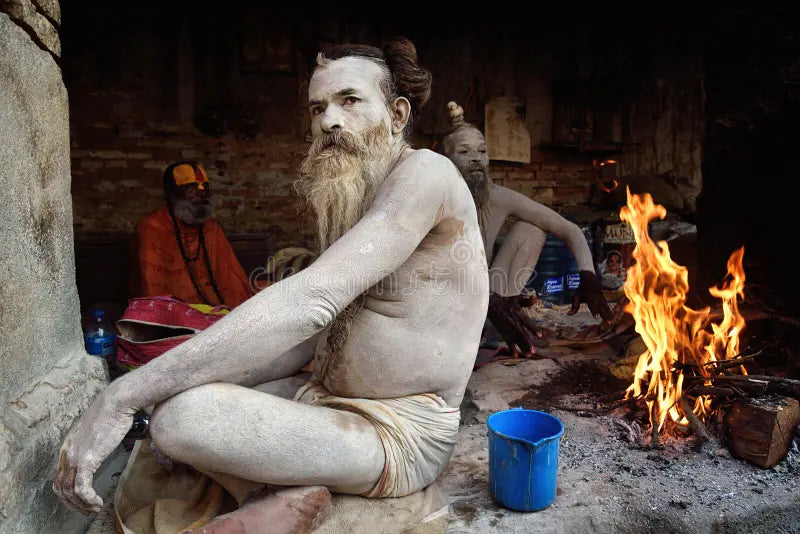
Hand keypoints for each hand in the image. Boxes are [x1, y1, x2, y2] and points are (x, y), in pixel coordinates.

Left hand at [53, 386, 134, 513]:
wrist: (117, 401)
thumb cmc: (113, 410)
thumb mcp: (97, 428)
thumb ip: (94, 440)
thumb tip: (102, 444)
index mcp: (68, 445)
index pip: (59, 476)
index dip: (68, 492)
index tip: (82, 498)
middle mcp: (67, 452)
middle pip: (60, 487)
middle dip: (72, 503)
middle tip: (87, 509)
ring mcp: (75, 456)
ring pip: (69, 491)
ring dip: (82, 505)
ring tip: (94, 508)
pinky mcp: (86, 460)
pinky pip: (81, 488)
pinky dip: (88, 499)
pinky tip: (98, 502)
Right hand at [486, 292, 542, 356]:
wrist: (491, 304)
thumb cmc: (505, 302)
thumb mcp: (517, 299)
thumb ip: (527, 301)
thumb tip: (535, 297)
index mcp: (518, 314)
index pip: (528, 323)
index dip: (534, 329)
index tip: (540, 336)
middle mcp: (514, 322)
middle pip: (522, 334)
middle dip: (527, 343)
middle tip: (533, 351)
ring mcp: (508, 328)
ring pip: (516, 339)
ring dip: (522, 347)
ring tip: (528, 355)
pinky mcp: (502, 332)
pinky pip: (507, 341)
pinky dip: (511, 348)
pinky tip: (516, 354)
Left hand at [567, 270, 613, 323]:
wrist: (589, 279)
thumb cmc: (581, 290)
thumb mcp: (576, 297)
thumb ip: (574, 306)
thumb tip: (568, 314)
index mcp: (589, 297)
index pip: (592, 306)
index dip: (594, 311)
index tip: (596, 317)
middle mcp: (597, 298)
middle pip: (601, 308)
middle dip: (605, 316)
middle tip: (608, 323)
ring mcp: (601, 299)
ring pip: (606, 308)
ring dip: (609, 316)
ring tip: (612, 323)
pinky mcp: (604, 300)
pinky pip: (608, 307)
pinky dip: (611, 313)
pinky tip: (613, 319)